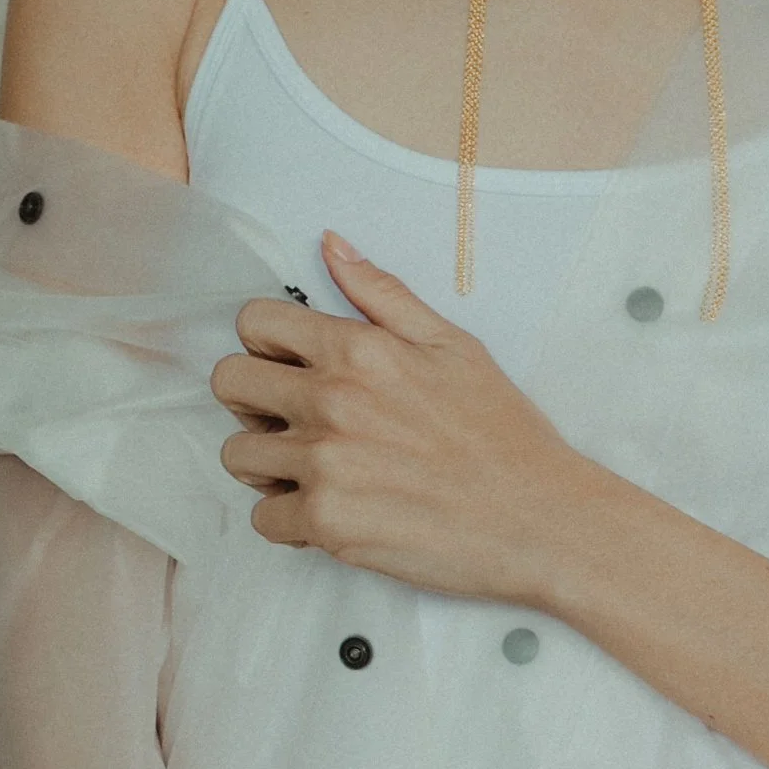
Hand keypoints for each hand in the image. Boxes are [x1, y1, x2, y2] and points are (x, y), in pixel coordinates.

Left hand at [208, 230, 588, 599]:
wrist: (538, 518)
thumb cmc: (503, 434)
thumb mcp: (452, 345)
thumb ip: (382, 295)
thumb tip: (330, 245)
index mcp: (358, 349)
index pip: (254, 323)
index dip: (264, 344)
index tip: (289, 367)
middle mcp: (331, 401)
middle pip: (229, 384)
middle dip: (252, 401)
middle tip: (290, 421)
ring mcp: (324, 464)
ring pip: (237, 456)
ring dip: (265, 465)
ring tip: (311, 471)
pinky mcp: (327, 523)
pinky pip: (264, 519)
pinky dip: (289, 520)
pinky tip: (331, 511)